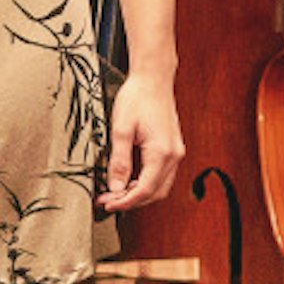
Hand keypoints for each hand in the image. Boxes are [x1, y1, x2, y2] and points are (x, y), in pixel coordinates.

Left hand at [101, 72, 184, 213]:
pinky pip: (162, 175)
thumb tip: (116, 187)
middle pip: (154, 193)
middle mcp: (174, 156)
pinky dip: (146, 183)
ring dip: (138, 194)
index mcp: (162, 152)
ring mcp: (176, 153)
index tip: (107, 204)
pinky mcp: (173, 149)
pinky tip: (128, 180)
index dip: (125, 201)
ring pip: (160, 187)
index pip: (144, 189)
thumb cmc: (137, 98)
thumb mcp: (121, 129)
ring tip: (114, 192)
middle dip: (130, 201)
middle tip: (107, 200)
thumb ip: (119, 161)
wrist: (153, 79)